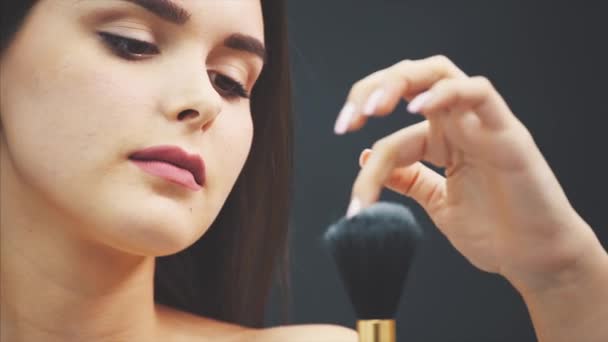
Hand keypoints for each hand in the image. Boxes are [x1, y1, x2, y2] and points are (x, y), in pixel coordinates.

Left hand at [336, 55, 605, 292]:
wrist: (535, 259)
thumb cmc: (495, 233)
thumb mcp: (437, 203)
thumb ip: (408, 178)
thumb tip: (364, 158)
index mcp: (442, 142)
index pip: (393, 133)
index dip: (368, 158)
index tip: (350, 186)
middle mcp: (459, 125)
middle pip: (412, 79)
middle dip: (372, 90)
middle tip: (350, 119)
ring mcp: (482, 125)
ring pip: (439, 73)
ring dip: (399, 83)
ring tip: (373, 108)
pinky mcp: (507, 132)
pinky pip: (479, 92)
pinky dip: (447, 93)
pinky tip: (418, 109)